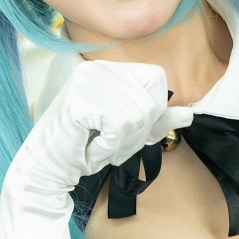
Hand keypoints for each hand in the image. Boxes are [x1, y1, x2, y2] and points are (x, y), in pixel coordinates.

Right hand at [10, 61, 193, 193]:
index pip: (157, 80)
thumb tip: (189, 115)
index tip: (127, 129)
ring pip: (136, 117)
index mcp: (111, 69)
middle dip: (134, 135)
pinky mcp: (79, 101)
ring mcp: (87, 81)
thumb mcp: (129, 134)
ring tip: (98, 146)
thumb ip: (158, 121)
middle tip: (108, 143)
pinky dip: (108, 147)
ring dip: (121, 144)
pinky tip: (90, 148)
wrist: (49, 171)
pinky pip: (119, 126)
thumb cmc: (87, 149)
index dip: (152, 112)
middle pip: (149, 102)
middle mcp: (98, 68)